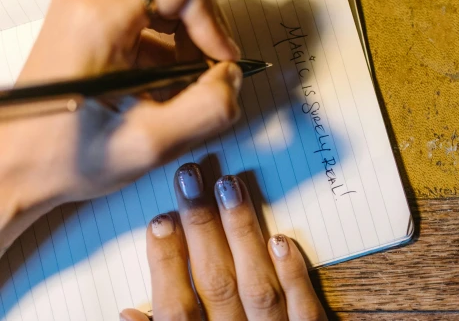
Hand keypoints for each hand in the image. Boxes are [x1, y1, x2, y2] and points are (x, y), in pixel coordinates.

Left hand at [0, 0, 242, 251]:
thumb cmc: (64, 155)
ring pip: (169, 2)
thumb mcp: (150, 144)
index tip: (217, 61)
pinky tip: (156, 87)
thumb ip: (209, 108)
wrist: (13, 164)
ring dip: (185, 47)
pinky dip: (167, 50)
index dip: (215, 22)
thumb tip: (234, 76)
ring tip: (174, 91)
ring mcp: (87, 1)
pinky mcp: (89, 14)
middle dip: (202, 37)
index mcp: (100, 14)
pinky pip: (150, 15)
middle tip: (200, 82)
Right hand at [120, 163, 326, 320]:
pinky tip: (283, 239)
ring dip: (243, 236)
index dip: (165, 264)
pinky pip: (304, 309)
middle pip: (215, 284)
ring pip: (256, 286)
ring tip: (230, 189)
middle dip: (201, 228)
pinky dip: (295, 275)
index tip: (159, 220)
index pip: (176, 308)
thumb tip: (127, 315)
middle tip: (191, 179)